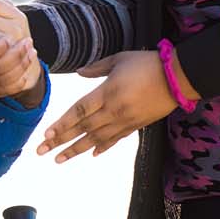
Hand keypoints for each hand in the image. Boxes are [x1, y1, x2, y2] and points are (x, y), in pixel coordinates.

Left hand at [35, 52, 177, 162]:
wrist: (178, 79)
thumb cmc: (148, 63)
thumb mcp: (119, 59)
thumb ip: (97, 68)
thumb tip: (79, 73)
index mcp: (108, 92)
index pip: (79, 111)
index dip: (62, 123)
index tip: (47, 134)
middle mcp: (114, 111)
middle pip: (82, 128)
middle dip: (60, 141)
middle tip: (41, 152)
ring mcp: (125, 121)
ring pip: (96, 139)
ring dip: (76, 149)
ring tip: (58, 159)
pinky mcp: (136, 126)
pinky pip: (115, 139)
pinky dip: (101, 147)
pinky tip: (91, 154)